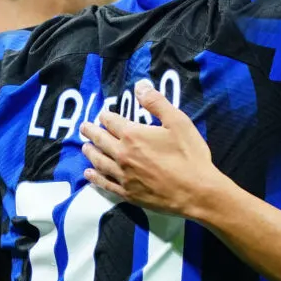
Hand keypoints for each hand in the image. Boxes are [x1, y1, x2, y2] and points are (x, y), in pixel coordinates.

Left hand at [79, 80, 225, 219]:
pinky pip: (106, 184)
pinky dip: (95, 178)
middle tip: (83, 128)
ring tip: (84, 147)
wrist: (196, 192)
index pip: (112, 122)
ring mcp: (124, 176)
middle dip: (91, 132)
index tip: (102, 114)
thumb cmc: (189, 155)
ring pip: (100, 162)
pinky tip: (89, 174)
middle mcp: (123, 155)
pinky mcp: (128, 193)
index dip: (106, 116)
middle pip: (101, 140)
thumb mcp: (178, 122)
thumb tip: (139, 86)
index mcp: (133, 135)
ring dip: (90, 153)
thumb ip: (156, 103)